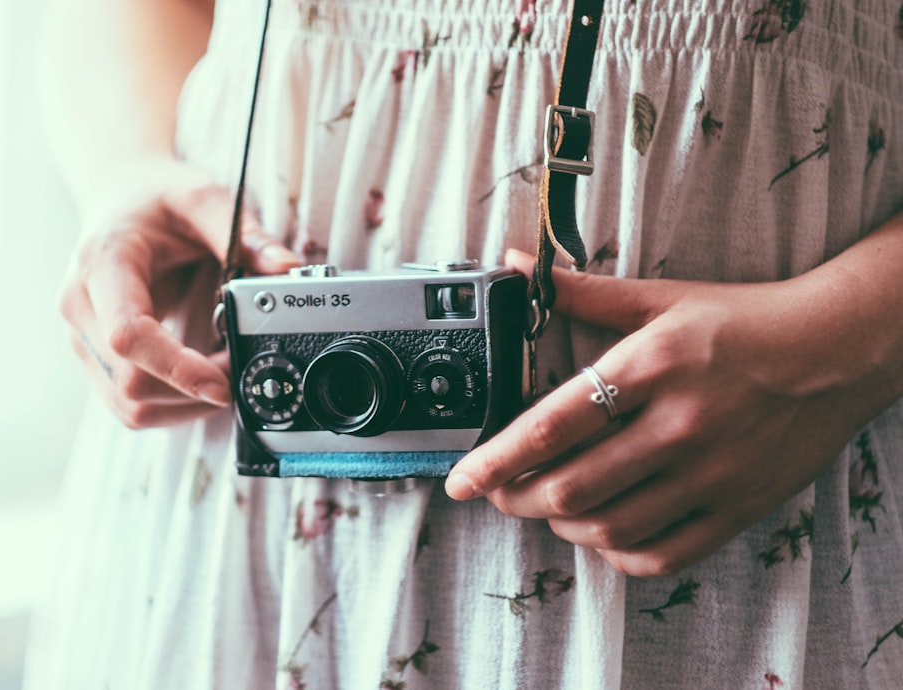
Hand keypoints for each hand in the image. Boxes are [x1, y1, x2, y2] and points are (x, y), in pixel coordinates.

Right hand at [59, 158, 299, 427]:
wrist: (118, 194)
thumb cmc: (156, 196)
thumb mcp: (203, 198)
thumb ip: (245, 234)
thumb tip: (286, 269)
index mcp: (102, 263)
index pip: (128, 335)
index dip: (176, 369)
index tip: (222, 383)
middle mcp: (81, 306)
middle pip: (131, 382)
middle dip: (194, 389)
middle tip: (239, 365)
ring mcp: (83, 337)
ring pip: (130, 405)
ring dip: (185, 405)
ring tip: (224, 373)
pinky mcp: (96, 358)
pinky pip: (131, 404)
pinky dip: (172, 405)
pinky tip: (201, 379)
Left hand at [445, 248, 887, 575]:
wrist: (840, 349)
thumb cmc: (745, 319)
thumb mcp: (662, 297)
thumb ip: (584, 291)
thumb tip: (519, 268)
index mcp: (652, 366)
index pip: (553, 423)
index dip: (496, 457)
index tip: (459, 478)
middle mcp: (680, 424)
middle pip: (572, 486)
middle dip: (516, 496)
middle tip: (497, 489)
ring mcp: (712, 473)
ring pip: (611, 527)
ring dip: (561, 522)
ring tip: (547, 503)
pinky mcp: (738, 507)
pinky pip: (663, 554)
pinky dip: (618, 552)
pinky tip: (604, 530)